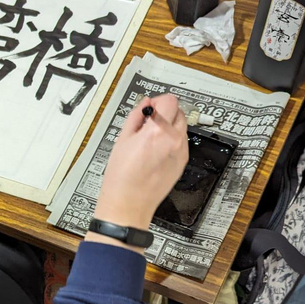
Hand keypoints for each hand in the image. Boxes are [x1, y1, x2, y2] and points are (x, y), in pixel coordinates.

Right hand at [86, 94, 188, 251]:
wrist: (129, 202)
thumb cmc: (122, 175)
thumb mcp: (122, 138)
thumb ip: (136, 116)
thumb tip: (145, 104)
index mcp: (158, 131)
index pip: (170, 101)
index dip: (157, 101)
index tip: (149, 108)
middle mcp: (174, 140)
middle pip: (178, 112)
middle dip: (164, 113)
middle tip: (147, 122)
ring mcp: (181, 152)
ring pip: (181, 127)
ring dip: (168, 126)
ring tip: (149, 138)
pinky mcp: (182, 163)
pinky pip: (181, 142)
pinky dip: (171, 140)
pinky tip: (155, 150)